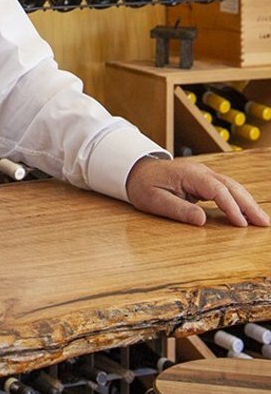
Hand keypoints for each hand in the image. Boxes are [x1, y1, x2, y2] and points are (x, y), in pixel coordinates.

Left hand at [126, 155, 269, 227]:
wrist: (135, 171)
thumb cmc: (143, 185)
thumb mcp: (154, 200)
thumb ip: (178, 209)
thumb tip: (202, 220)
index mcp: (189, 174)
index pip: (216, 189)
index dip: (230, 206)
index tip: (240, 223)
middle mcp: (201, 172)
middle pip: (230, 186)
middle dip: (248, 204)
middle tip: (264, 223)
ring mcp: (204, 175)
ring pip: (232, 187)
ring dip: (248, 202)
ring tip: (261, 221)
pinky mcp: (204, 181)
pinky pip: (226, 190)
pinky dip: (239, 200)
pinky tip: (247, 213)